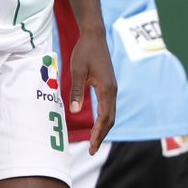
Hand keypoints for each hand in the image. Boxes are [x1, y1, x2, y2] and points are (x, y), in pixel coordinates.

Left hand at [66, 36, 116, 153]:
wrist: (95, 36)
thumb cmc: (84, 52)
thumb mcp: (77, 71)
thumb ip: (77, 91)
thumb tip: (75, 112)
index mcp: (106, 88)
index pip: (105, 117)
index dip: (98, 133)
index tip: (92, 146)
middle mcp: (113, 90)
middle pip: (111, 118)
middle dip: (102, 135)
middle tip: (92, 150)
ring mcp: (112, 88)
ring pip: (111, 113)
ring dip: (104, 128)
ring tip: (94, 141)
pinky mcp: (109, 85)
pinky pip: (109, 106)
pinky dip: (104, 119)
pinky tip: (97, 124)